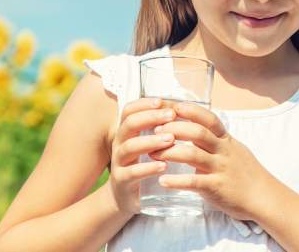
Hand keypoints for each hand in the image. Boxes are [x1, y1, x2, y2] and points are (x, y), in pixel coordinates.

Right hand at [107, 98, 176, 214]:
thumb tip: (178, 107)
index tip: (161, 102)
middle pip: (129, 124)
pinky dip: (147, 168)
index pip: (129, 111)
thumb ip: (158, 128)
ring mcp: (119, 162)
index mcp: (127, 132)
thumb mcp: (147, 144)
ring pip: (129, 147)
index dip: (143, 104)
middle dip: (150, 118)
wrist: (125, 196)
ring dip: (150, 141)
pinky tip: (163, 165)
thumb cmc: (142, 164)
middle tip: (171, 116)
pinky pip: (132, 172)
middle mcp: (120, 144)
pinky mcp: (122, 181)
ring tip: (170, 139)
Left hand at [149, 102, 273, 220]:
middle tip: (155, 130)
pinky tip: (162, 180)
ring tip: (151, 153)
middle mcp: (224, 152)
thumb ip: (216, 141)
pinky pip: (194, 182)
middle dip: (174, 129)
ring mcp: (220, 169)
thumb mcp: (235, 150)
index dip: (192, 111)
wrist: (264, 197)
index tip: (175, 106)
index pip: (210, 119)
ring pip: (192, 155)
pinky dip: (176, 181)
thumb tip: (198, 129)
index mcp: (227, 141)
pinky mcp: (217, 188)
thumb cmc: (247, 173)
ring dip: (169, 153)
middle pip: (198, 133)